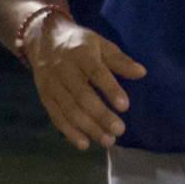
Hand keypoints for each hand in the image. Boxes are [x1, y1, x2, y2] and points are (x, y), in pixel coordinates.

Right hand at [19, 11, 145, 148]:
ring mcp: (51, 84)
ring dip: (88, 127)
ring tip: (107, 140)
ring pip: (69, 109)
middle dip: (100, 114)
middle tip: (119, 130)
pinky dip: (69, 131)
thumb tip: (141, 72)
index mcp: (80, 53)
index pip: (96, 72)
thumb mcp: (100, 44)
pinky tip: (84, 143)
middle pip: (81, 95)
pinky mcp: (44, 96)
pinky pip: (56, 116)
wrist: (43, 40)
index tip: (124, 106)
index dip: (110, 89)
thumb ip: (119, 60)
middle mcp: (63, 69)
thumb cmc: (79, 44)